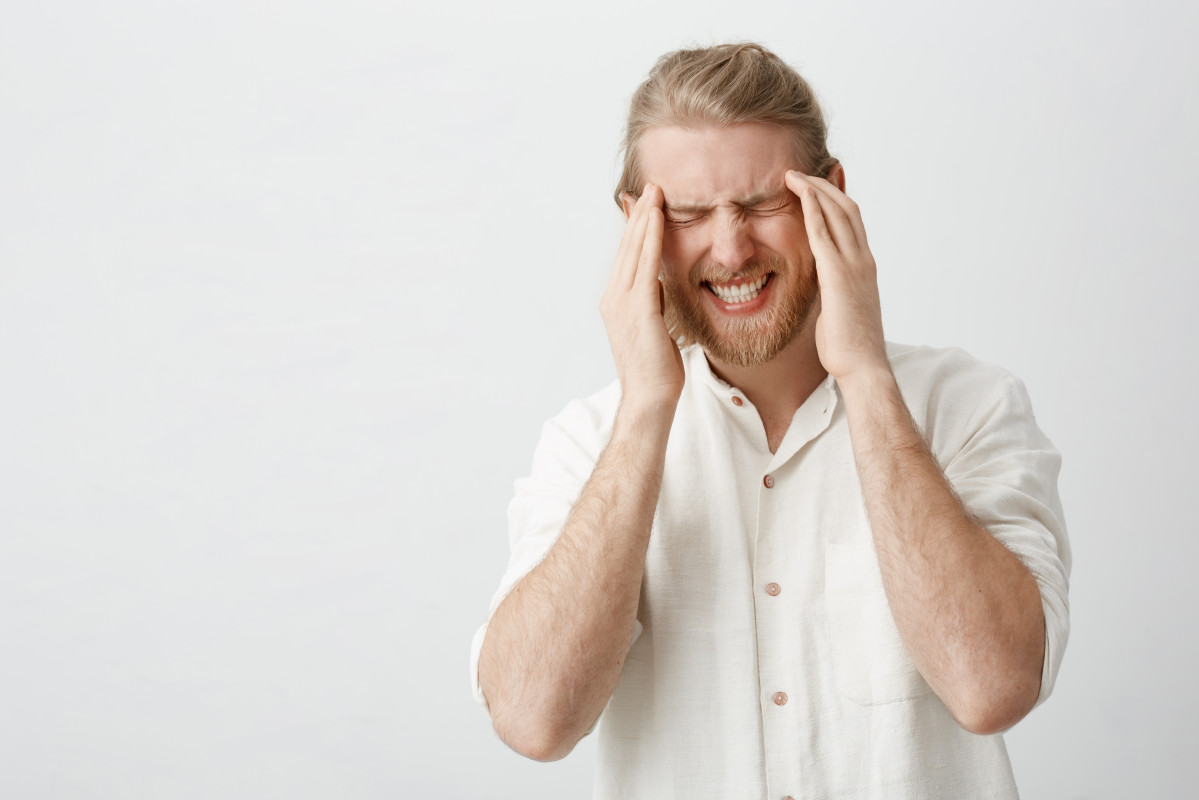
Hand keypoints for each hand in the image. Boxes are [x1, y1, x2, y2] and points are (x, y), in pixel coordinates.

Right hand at [601, 184, 683, 410]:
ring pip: (634, 249)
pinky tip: (657, 217)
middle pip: (627, 247)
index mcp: (616, 302)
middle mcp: (613, 298)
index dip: (636, 228)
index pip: (628, 257)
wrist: (649, 398)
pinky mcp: (638, 307)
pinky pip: (646, 264)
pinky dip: (650, 237)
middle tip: (650, 186)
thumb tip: (659, 285)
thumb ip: (654, 303)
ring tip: (654, 192)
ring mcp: (622, 302)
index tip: (646, 204)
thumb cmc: (657, 371)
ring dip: (644, 218)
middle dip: (639, 214)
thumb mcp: (657, 327)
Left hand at [784, 170, 889, 383]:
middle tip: (802, 171)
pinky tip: (799, 194)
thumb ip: (832, 292)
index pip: (852, 222)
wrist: (862, 367)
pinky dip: (812, 209)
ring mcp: (854, 266)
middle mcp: (863, 260)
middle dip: (824, 185)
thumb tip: (822, 289)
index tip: (818, 185)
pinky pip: (824, 233)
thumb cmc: (848, 347)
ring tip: (793, 174)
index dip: (836, 200)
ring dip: (815, 189)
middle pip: (847, 208)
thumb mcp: (839, 311)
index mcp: (864, 268)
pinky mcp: (838, 275)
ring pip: (837, 213)